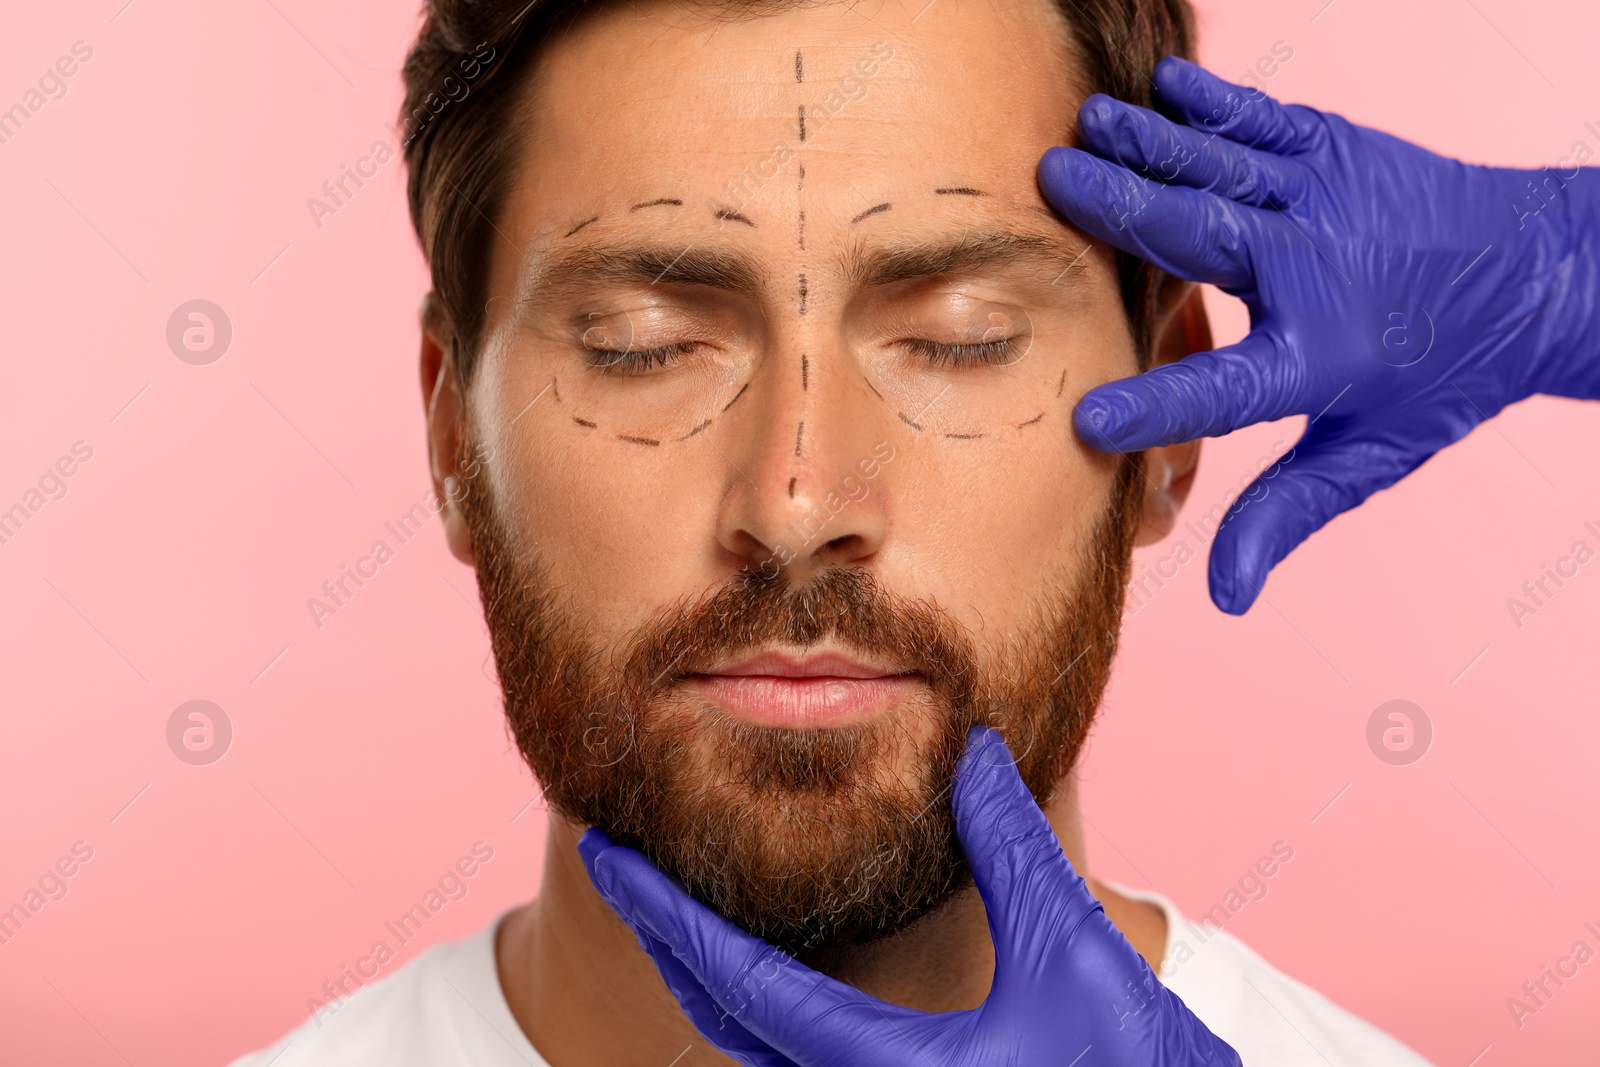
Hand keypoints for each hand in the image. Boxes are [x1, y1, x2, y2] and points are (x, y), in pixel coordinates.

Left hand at [579, 725, 1239, 1066]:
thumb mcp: (1076, 958)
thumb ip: (1015, 853)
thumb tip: (974, 750)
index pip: (743, 982)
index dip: (669, 911)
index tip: (611, 856)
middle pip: (729, 1025)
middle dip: (672, 942)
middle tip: (628, 869)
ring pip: (758, 1057)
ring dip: (715, 980)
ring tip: (688, 911)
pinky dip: (766, 1016)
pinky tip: (779, 977)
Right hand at [1038, 57, 1599, 613]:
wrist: (1542, 273)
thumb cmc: (1442, 375)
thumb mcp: (1369, 456)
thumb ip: (1286, 516)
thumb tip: (1224, 597)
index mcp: (1322, 356)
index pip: (1226, 389)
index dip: (1157, 408)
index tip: (1087, 423)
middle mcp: (1321, 268)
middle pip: (1204, 236)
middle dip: (1122, 209)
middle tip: (1047, 184)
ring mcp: (1330, 197)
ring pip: (1224, 168)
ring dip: (1150, 145)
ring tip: (1082, 126)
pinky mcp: (1338, 151)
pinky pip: (1264, 123)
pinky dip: (1211, 104)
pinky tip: (1162, 86)